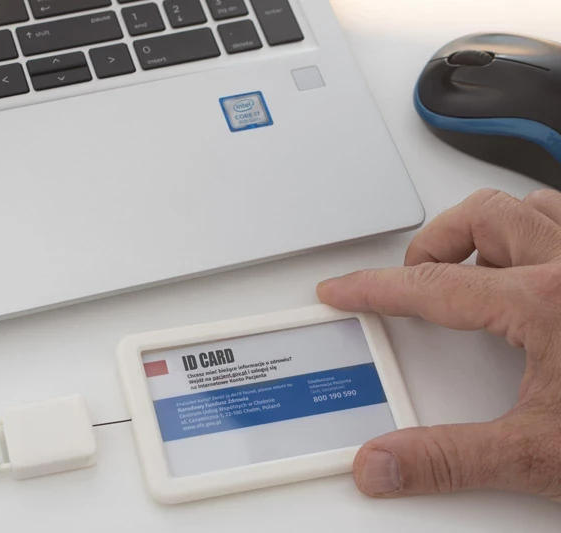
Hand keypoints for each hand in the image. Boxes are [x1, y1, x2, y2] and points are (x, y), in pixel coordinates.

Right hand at [317, 188, 560, 501]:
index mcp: (546, 304)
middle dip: (433, 243)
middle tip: (413, 279)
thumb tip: (383, 464)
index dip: (376, 286)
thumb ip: (449, 458)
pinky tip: (535, 262)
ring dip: (487, 228)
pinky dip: (538, 228)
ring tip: (469, 265)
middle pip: (481, 216)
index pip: (432, 285)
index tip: (344, 288)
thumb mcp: (540, 456)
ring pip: (531, 204)